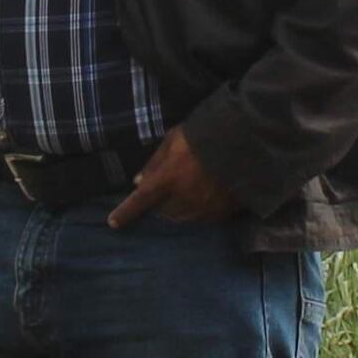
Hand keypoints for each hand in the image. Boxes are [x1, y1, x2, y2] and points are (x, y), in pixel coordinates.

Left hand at [108, 127, 243, 230]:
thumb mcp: (173, 140)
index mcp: (167, 179)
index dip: (125, 212)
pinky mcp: (220, 213)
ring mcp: (202, 209)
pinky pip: (201, 217)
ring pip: (180, 217)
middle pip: (161, 211)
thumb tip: (139, 182)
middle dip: (159, 202)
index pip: (140, 201)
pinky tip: (205, 195)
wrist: (244, 141)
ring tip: (188, 190)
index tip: (113, 223)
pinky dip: (197, 210)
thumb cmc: (203, 134)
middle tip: (168, 187)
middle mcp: (182, 199)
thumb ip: (155, 162)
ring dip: (177, 208)